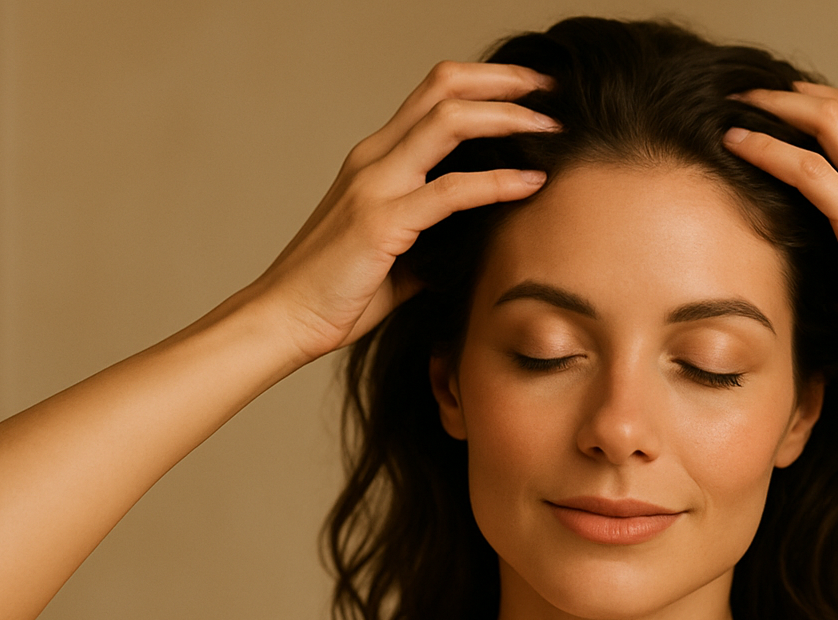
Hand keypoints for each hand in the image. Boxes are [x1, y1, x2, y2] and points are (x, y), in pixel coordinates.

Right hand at [245, 61, 558, 361]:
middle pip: (444, 88)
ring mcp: (375, 185)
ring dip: (508, 118)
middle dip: (504, 81)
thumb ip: (434, 240)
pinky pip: (451, 190)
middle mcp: (374, 159)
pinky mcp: (381, 221)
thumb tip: (475, 244)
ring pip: (449, 121)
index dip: (486, 85)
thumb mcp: (397, 258)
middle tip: (552, 90)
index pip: (434, 96)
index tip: (533, 95)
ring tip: (552, 127)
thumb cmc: (337, 293)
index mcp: (376, 160)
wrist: (284, 320)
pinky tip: (533, 182)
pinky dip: (498, 181)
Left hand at [723, 82, 837, 389]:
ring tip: (738, 106)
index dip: (818, 108)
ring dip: (778, 108)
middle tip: (749, 95)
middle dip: (793, 95)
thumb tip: (797, 261)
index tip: (777, 110)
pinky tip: (738, 145)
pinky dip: (770, 151)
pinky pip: (812, 173)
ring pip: (833, 123)